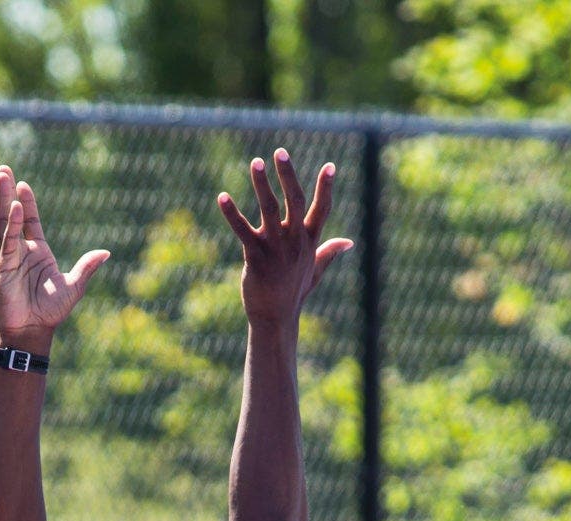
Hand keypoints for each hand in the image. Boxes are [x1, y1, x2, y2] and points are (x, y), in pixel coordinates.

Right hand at [0, 165, 110, 348]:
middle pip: (12, 215)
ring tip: (2, 176)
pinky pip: (8, 242)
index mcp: (38, 252)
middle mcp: (22, 251)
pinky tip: (14, 208)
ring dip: (3, 200)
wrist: (33, 331)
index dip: (27, 202)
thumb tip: (106, 252)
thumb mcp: (73, 287)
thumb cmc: (51, 312)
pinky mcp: (4, 268)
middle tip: (3, 169)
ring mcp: (10, 258)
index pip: (30, 221)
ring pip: (5, 223)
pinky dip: (11, 225)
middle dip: (7, 192)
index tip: (22, 185)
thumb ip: (86, 268)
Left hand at [217, 151, 352, 326]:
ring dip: (262, 185)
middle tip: (280, 152)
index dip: (325, 188)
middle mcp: (294, 241)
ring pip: (270, 209)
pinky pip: (242, 231)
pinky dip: (231, 213)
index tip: (330, 166)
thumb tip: (348, 242)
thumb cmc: (293, 294)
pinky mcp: (256, 257)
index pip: (321, 209)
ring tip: (256, 163)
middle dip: (288, 175)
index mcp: (309, 241)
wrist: (275, 319)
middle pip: (295, 201)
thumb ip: (328, 252)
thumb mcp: (315, 271)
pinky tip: (222, 197)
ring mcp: (275, 249)